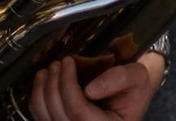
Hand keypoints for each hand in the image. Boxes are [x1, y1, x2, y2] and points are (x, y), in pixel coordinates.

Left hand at [28, 55, 162, 120]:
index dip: (68, 86)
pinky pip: (41, 118)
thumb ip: (118, 79)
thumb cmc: (136, 84)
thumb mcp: (137, 76)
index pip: (78, 112)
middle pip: (58, 116)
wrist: (133, 92)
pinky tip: (43, 81)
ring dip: (42, 91)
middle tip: (57, 62)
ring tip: (48, 69)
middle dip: (53, 86)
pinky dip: (38, 99)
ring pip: (45, 117)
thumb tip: (89, 89)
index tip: (67, 61)